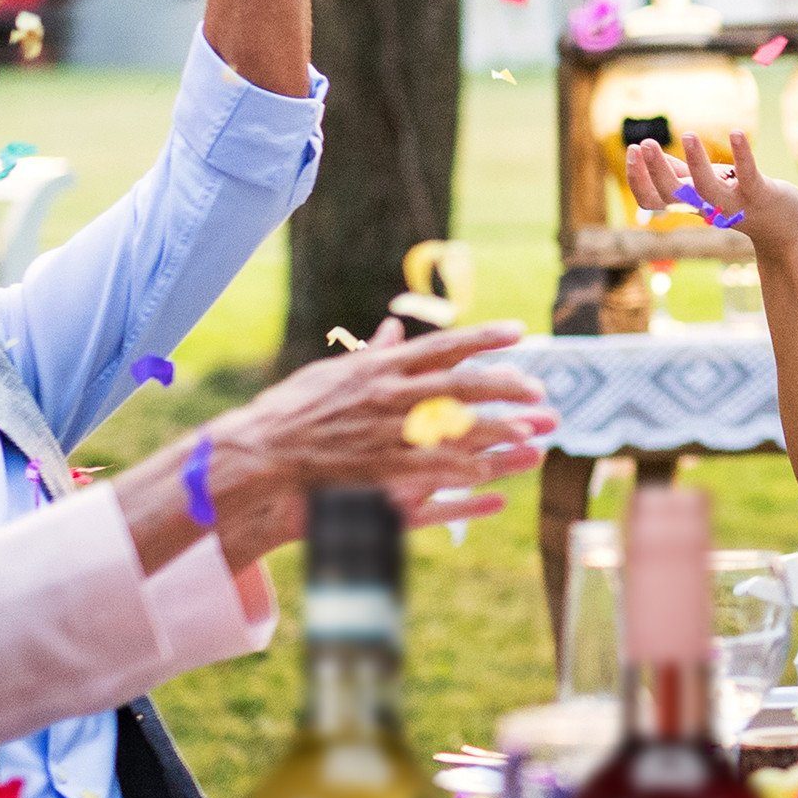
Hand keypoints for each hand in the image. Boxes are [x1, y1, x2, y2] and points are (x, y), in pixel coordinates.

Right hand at [209, 317, 553, 559]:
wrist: (260, 450)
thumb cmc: (294, 409)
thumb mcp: (335, 371)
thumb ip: (374, 354)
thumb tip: (395, 327)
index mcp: (380, 367)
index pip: (443, 346)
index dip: (484, 338)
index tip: (519, 332)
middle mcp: (388, 395)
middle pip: (460, 385)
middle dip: (504, 386)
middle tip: (538, 391)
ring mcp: (385, 432)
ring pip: (454, 427)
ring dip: (495, 430)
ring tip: (531, 433)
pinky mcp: (378, 467)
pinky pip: (429, 468)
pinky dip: (460, 468)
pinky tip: (488, 471)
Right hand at [627, 128, 797, 254]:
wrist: (785, 225)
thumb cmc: (741, 200)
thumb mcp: (706, 185)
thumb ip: (679, 173)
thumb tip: (648, 155)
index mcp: (691, 203)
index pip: (653, 200)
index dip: (638, 179)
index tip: (633, 150)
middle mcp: (707, 207)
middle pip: (673, 196)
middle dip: (655, 171)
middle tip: (644, 143)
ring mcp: (734, 203)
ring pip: (707, 189)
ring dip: (695, 163)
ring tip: (687, 135)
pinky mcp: (760, 194)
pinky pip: (748, 175)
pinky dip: (742, 155)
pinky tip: (736, 133)